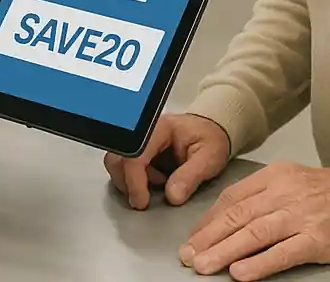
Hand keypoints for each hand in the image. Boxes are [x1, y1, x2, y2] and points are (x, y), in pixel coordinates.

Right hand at [104, 113, 231, 210]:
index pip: (136, 153)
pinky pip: (124, 168)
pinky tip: (155, 181)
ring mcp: (140, 141)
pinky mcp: (139, 151)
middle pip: (118, 157)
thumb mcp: (209, 158)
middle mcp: (144, 132)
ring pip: (117, 163)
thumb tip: (172, 196)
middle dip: (127, 182)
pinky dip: (134, 181)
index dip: (135, 180)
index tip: (142, 202)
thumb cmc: (211, 139)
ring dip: (129, 182)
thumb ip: (190, 176)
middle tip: (144, 199)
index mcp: (160, 128)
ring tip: (156, 186)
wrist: (212, 130)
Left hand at [180, 162, 329, 280]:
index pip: (233, 198)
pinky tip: (241, 273)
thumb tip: (231, 218)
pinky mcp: (317, 239)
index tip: (194, 236)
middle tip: (189, 255)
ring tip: (205, 266)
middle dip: (209, 237)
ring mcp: (300, 215)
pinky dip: (259, 263)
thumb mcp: (293, 180)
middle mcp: (284, 192)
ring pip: (254, 234)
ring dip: (224, 251)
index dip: (209, 219)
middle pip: (237, 216)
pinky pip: (282, 253)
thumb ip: (263, 196)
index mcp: (274, 176)